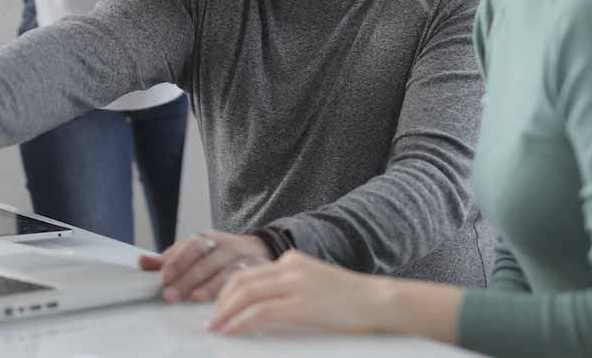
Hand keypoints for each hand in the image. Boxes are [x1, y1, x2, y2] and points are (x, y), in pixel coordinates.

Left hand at [138, 230, 271, 303]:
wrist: (256, 250)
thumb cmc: (219, 255)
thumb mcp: (196, 252)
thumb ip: (170, 259)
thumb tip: (142, 262)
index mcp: (208, 238)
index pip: (190, 246)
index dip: (177, 261)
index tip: (163, 278)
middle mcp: (226, 245)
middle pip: (205, 260)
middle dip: (187, 278)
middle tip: (170, 295)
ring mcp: (242, 257)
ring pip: (225, 270)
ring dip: (209, 286)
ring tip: (194, 297)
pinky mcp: (257, 270)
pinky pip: (245, 281)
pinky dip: (232, 292)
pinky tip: (222, 304)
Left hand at [209, 250, 388, 335]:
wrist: (379, 301)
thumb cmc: (351, 300)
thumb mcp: (315, 286)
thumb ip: (290, 289)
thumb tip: (264, 306)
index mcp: (292, 260)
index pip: (249, 272)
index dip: (227, 291)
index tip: (218, 307)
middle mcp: (291, 266)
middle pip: (242, 281)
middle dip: (221, 302)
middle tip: (212, 321)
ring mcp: (297, 283)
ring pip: (247, 294)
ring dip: (226, 313)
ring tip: (217, 328)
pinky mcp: (303, 303)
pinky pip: (262, 312)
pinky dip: (242, 322)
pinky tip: (233, 331)